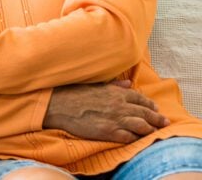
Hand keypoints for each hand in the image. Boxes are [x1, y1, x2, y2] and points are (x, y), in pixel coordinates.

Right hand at [43, 80, 168, 143]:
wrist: (58, 105)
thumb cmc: (74, 93)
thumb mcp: (95, 84)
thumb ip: (114, 85)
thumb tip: (128, 83)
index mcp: (116, 92)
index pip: (140, 98)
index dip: (150, 103)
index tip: (155, 107)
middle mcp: (119, 106)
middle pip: (146, 112)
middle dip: (157, 118)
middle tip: (164, 121)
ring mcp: (115, 120)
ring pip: (142, 126)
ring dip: (150, 129)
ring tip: (155, 131)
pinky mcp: (108, 132)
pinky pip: (129, 137)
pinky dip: (136, 138)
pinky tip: (138, 139)